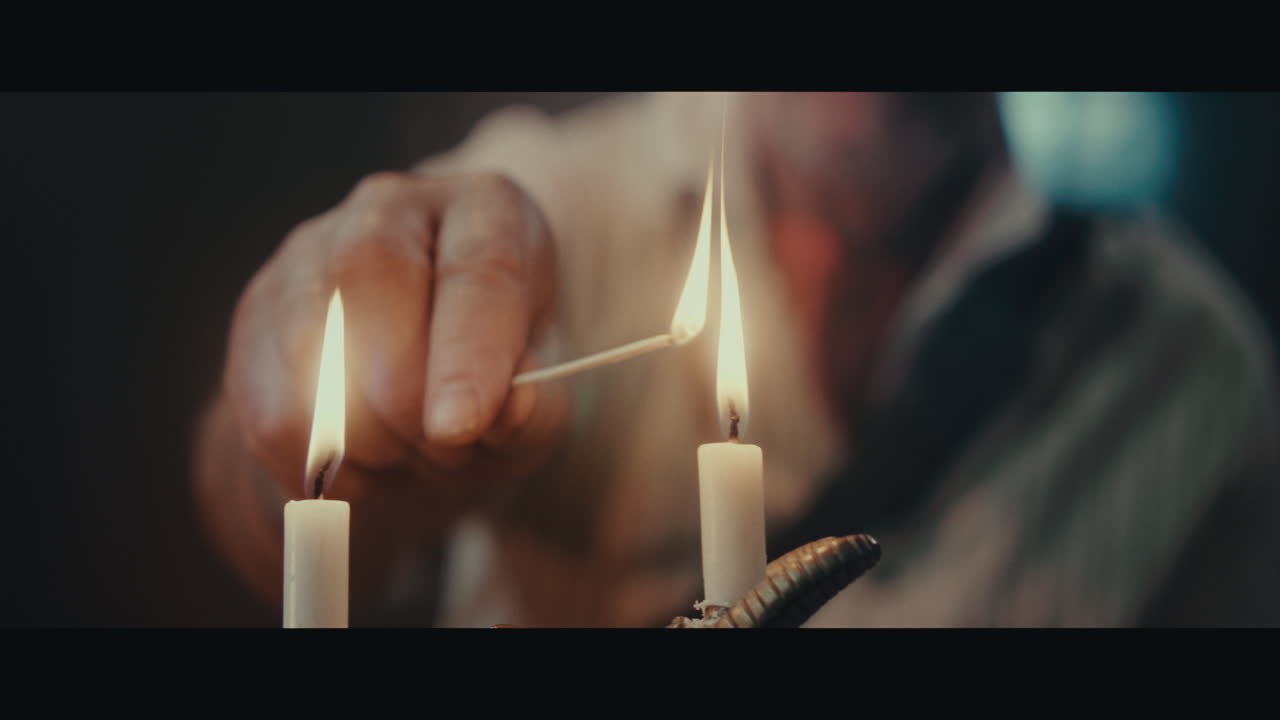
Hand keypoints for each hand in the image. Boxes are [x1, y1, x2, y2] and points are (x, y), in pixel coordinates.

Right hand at [223, 171, 568, 534]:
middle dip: (404, 396)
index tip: (460, 427)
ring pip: (307, 349)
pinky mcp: (256, 319)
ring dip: (366, 439)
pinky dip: (322, 464)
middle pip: (372, 280)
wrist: (429, 382)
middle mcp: (390, 210)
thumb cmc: (496, 381)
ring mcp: (309, 255)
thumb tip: (506, 410)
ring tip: (412, 457)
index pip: (475, 269)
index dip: (466, 354)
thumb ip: (535, 408)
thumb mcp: (540, 397)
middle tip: (444, 452)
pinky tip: (365, 466)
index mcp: (485, 211)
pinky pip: (271, 411)